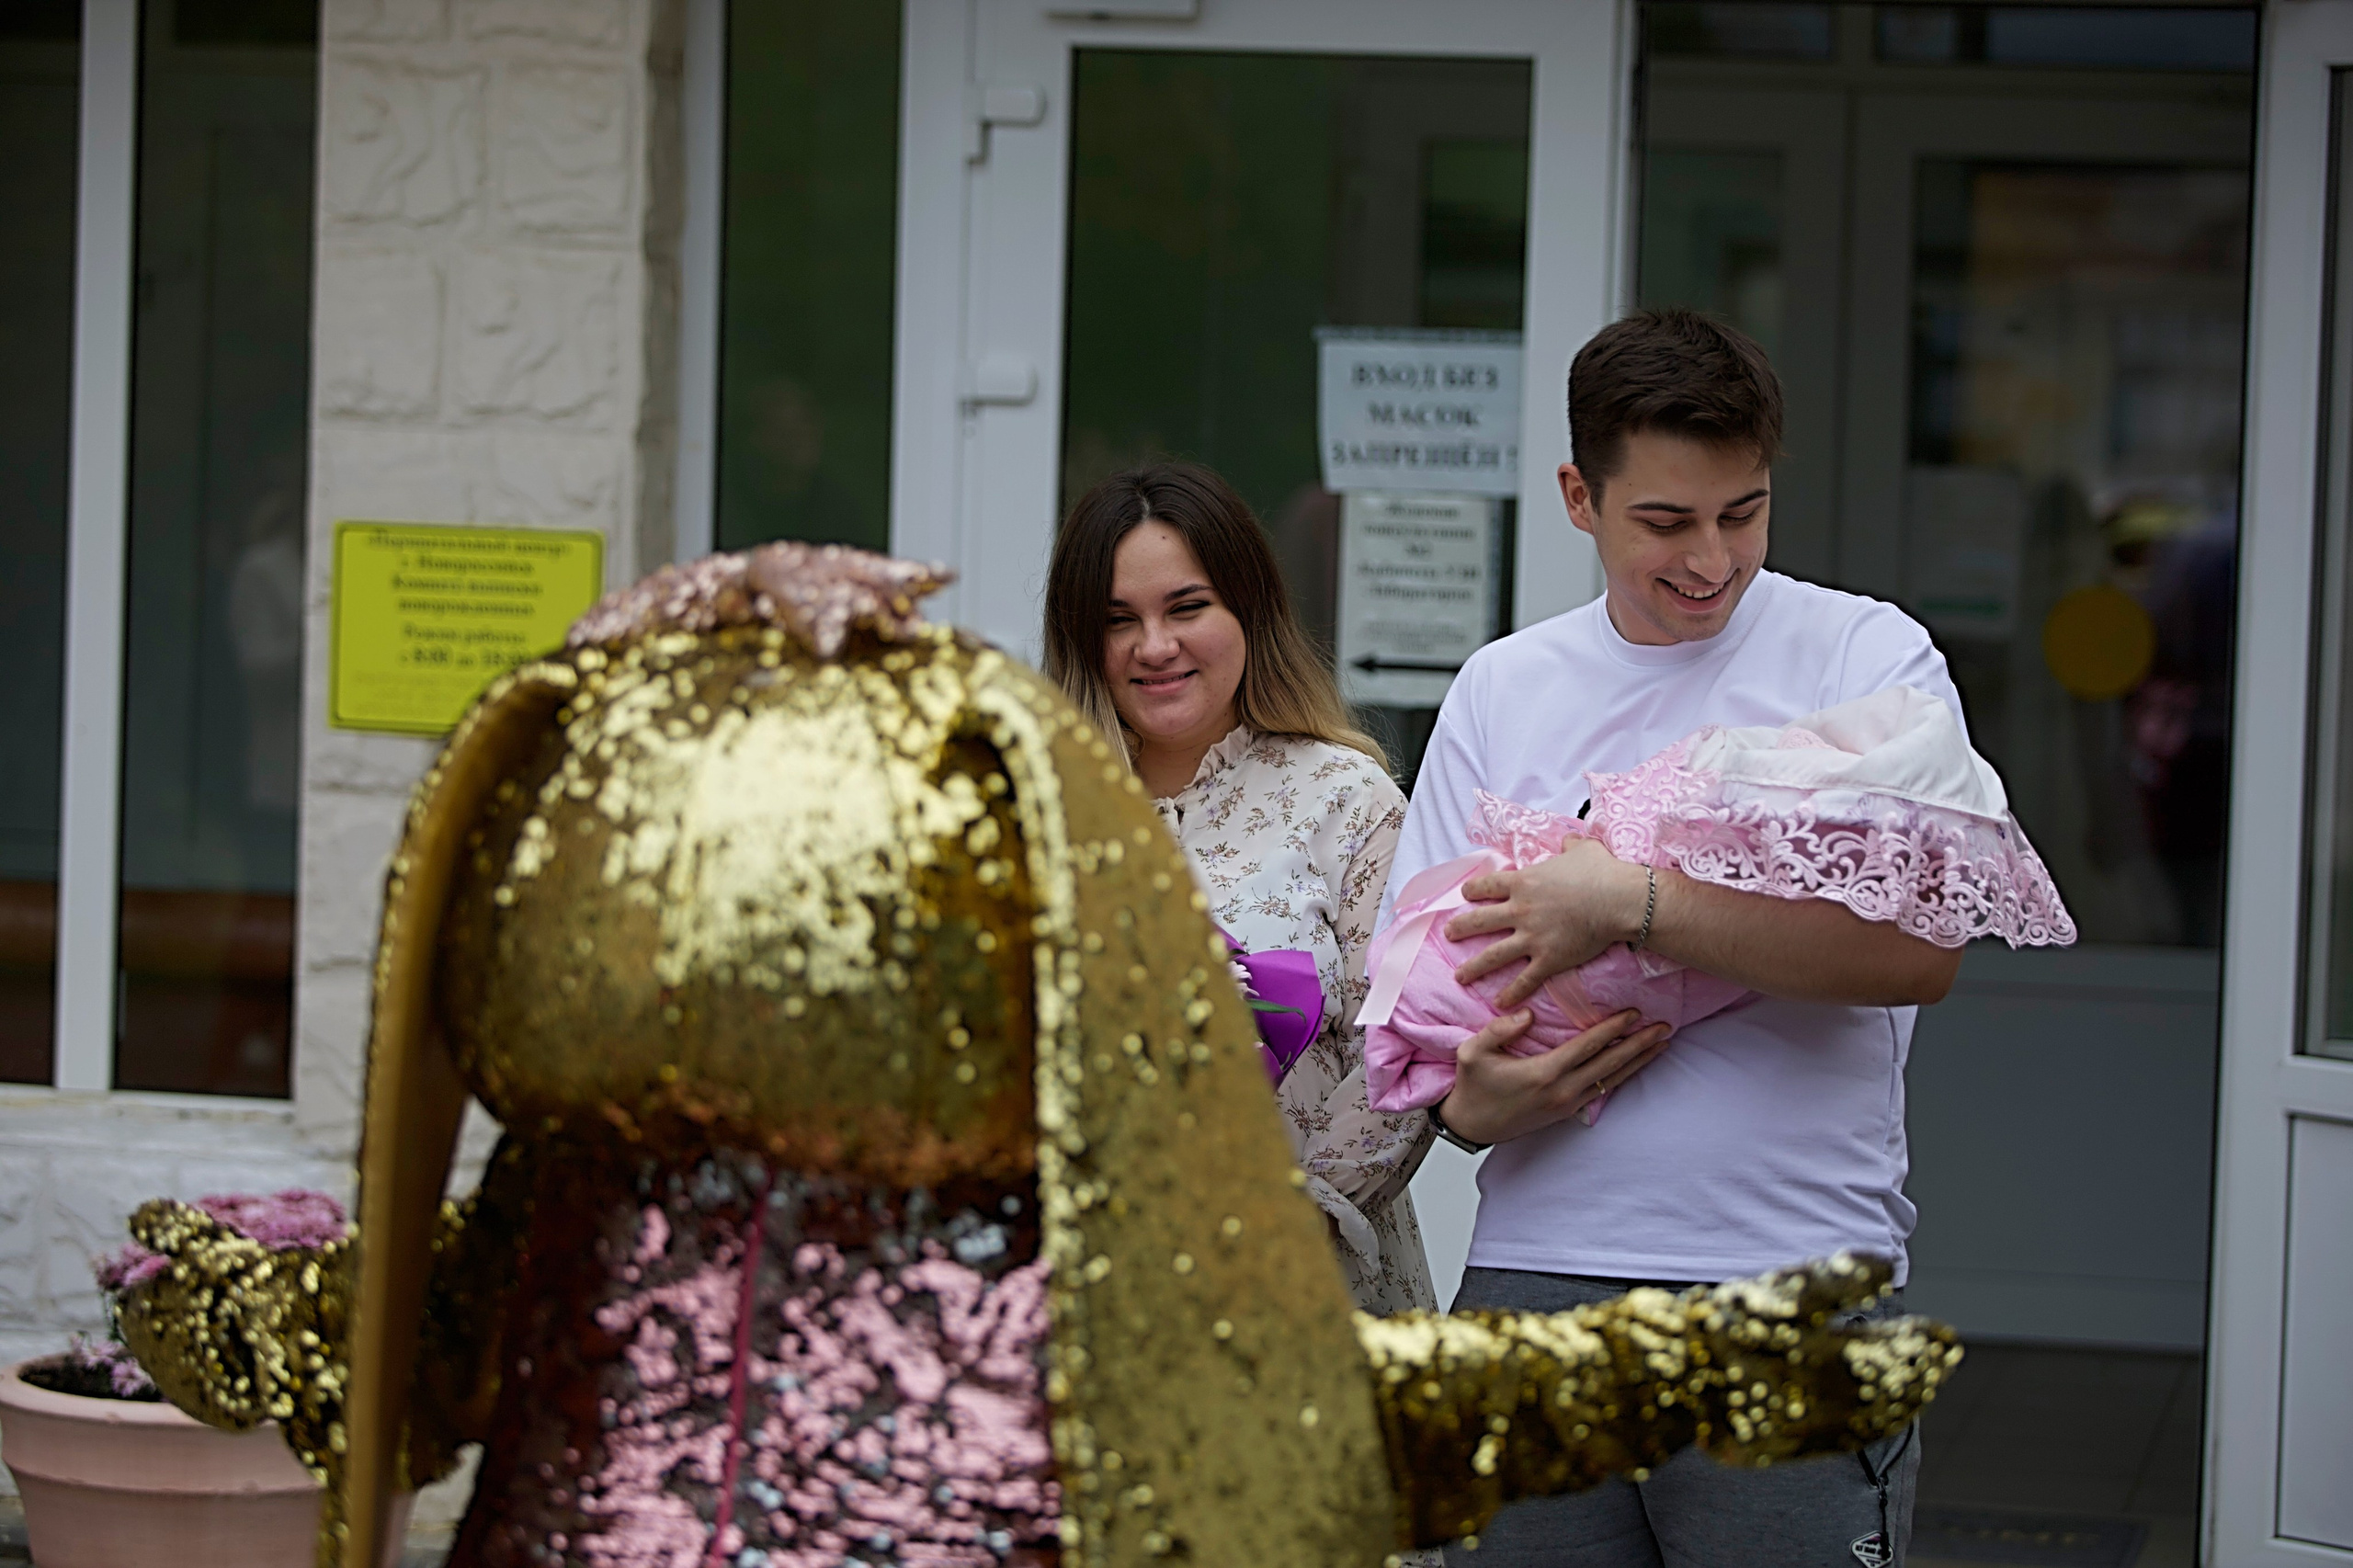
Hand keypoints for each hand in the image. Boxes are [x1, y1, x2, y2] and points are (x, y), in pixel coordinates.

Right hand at [1437, 1008, 1670, 1146]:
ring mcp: (1567, 1103)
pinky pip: (1603, 1090)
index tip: (1634, 1012)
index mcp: (1544, 1073)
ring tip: (1662, 1044)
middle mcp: (1562, 1090)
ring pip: (1612, 1079)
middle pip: (1610, 1063)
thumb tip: (1529, 1015)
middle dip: (1639, 1043)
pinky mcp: (1567, 1111)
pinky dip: (1623, 1076)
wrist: (1471, 1126)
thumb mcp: (1473, 1052)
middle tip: (1664, 1026)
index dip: (1613, 1028)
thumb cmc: (1472, 1086)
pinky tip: (1635, 1065)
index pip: (1588, 1046)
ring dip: (1638, 1061)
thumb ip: (1500, 1030)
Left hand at [1443, 837, 1651, 1009]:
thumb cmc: (1602, 872)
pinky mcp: (1548, 959)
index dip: (1473, 891)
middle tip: (1449, 935)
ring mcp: (1531, 937)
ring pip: (1492, 955)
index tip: (1465, 895)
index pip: (1487, 886)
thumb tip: (1570, 840)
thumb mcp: (1582, 849)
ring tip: (1460, 976)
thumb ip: (1570, 845)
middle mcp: (1520, 910)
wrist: (1619, 900)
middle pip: (1479, 921)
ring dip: (1473, 967)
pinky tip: (1499, 1001)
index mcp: (1523, 882)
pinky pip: (1524, 980)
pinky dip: (1510, 992)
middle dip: (1460, 929)